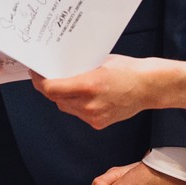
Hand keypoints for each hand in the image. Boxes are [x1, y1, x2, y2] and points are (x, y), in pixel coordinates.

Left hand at [33, 55, 166, 128]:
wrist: (149, 87)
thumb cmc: (128, 70)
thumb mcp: (100, 60)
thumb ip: (79, 66)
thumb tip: (61, 66)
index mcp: (88, 85)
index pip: (51, 88)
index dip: (39, 81)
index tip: (36, 73)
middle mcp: (88, 104)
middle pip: (55, 99)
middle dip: (49, 88)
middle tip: (47, 75)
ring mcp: (93, 117)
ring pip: (65, 107)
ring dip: (62, 97)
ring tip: (69, 85)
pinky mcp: (98, 124)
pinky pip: (78, 114)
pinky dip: (76, 105)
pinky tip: (84, 95)